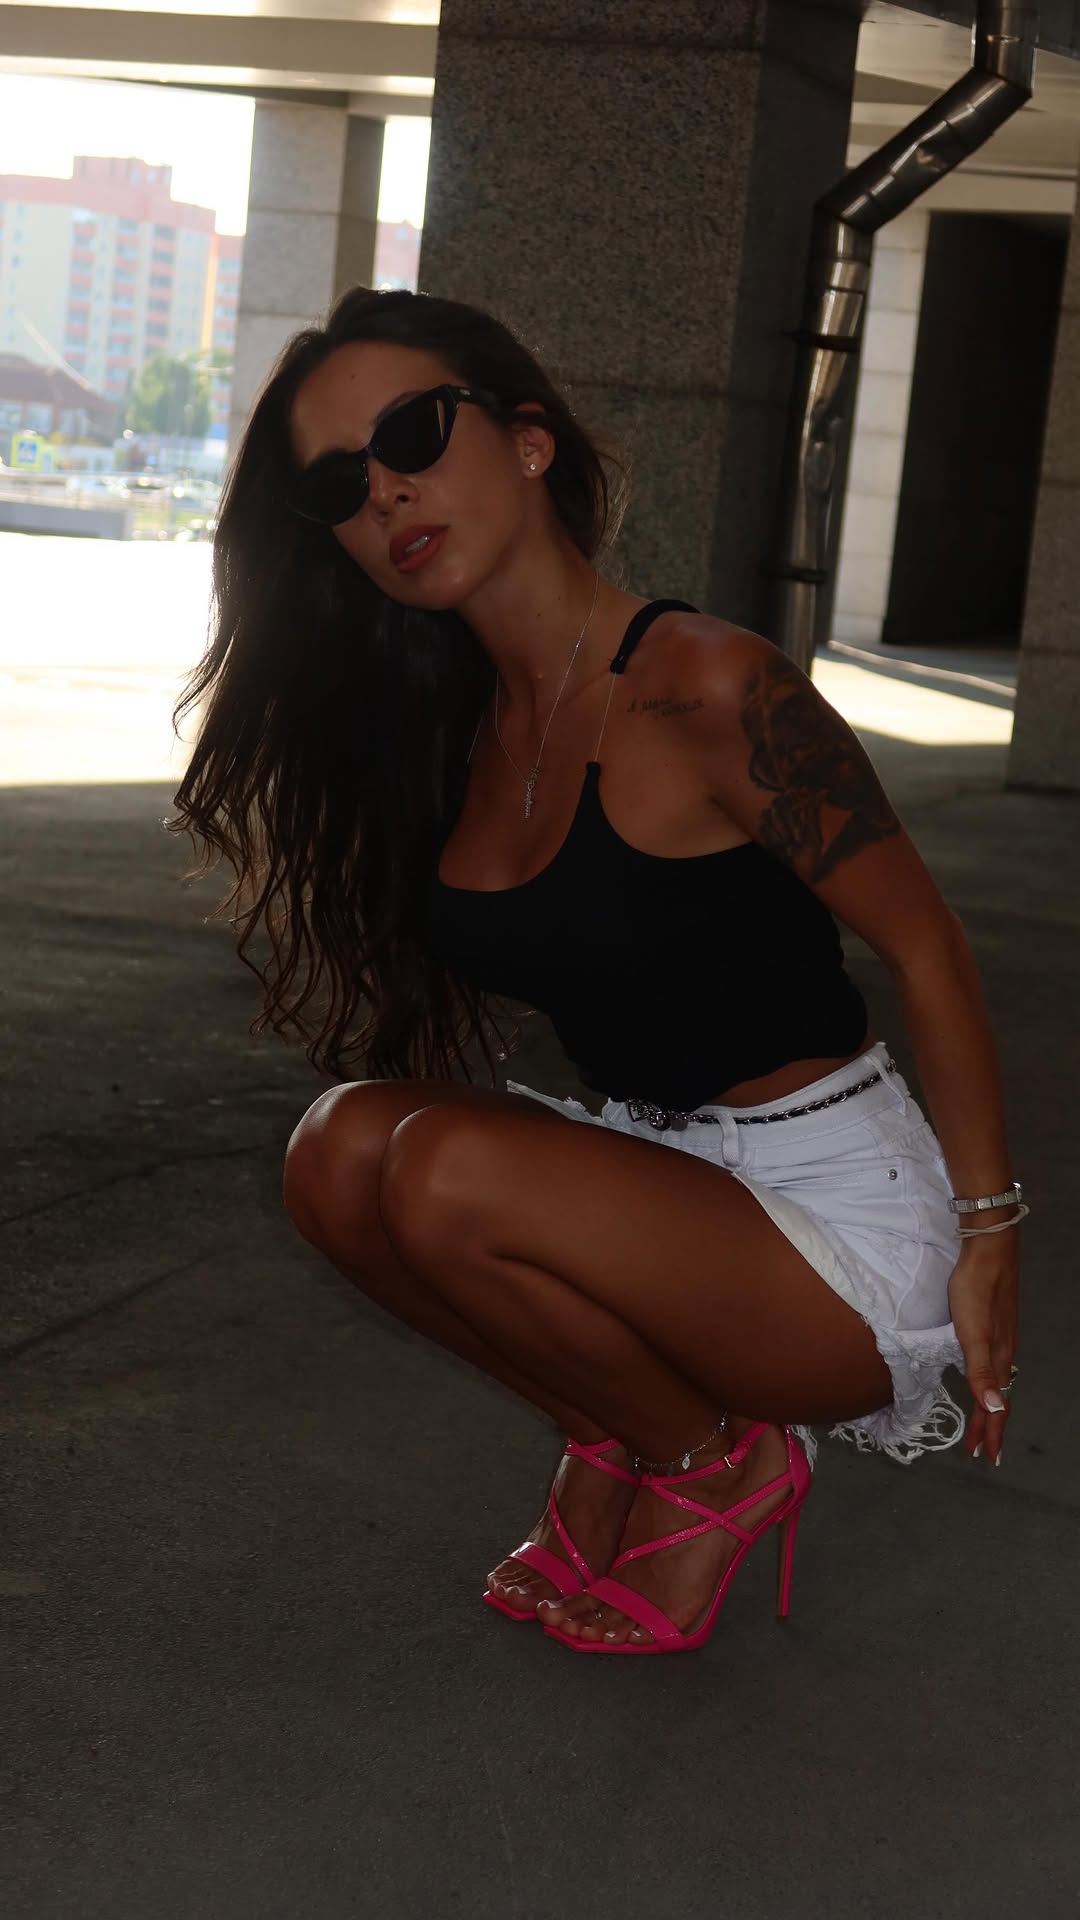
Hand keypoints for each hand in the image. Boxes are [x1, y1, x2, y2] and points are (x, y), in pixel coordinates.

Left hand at [947, 1229, 1019, 1465]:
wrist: (986, 1250)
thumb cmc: (975, 1290)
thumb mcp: (972, 1333)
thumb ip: (981, 1371)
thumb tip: (997, 1408)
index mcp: (998, 1357)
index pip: (997, 1405)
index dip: (991, 1431)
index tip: (985, 1456)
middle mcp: (1002, 1351)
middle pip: (998, 1398)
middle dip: (989, 1425)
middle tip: (980, 1449)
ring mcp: (999, 1337)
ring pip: (996, 1382)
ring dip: (988, 1405)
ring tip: (981, 1421)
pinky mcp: (993, 1324)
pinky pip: (992, 1365)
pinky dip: (987, 1382)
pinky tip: (979, 1378)